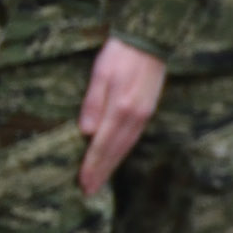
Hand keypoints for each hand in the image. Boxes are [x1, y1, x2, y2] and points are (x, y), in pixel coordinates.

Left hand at [78, 38, 166, 192]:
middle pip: (116, 151)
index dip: (93, 165)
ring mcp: (145, 114)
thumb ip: (93, 103)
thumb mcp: (100, 74)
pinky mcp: (148, 111)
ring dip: (112, 166)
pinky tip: (114, 159)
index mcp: (121, 108)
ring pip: (126, 147)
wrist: (150, 40)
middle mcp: (136, 116)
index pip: (103, 144)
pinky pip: (133, 138)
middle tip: (88, 191)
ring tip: (99, 181)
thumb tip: (86, 134)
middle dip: (102, 172)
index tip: (83, 183)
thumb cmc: (119, 54)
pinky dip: (122, 152)